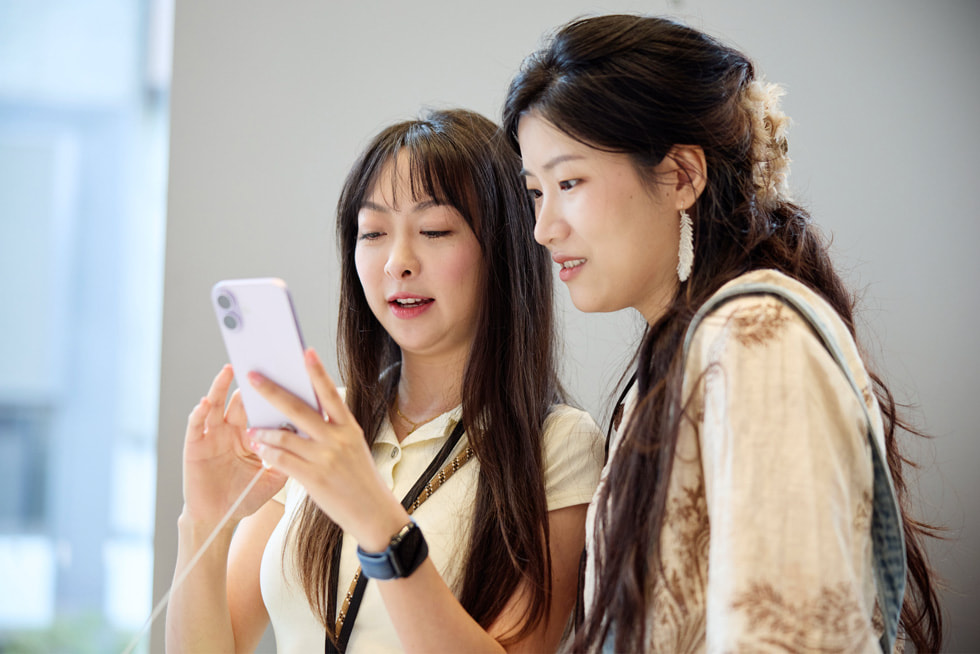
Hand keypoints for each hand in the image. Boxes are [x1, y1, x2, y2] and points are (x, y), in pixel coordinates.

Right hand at [181, 365, 286, 527]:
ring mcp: (213, 435)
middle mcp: (232, 429)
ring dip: (221, 386)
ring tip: (230, 370)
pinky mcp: (195, 445)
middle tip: (259, 360)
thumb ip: (289, 457)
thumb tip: (313, 438)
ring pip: (216, 404)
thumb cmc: (245, 497)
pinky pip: (196, 425)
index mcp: (252, 434)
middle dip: (250, 382)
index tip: (285, 374)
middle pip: (242, 400)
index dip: (273, 392)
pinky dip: (199, 412)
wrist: (219, 518)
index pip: (263, 407)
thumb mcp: (274, 477)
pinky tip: (205, 402)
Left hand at [247, 349, 408, 550]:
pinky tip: (261, 449)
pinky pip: (283, 461)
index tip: (304, 352)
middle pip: (299, 409)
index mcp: (349, 428)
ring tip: (252, 428)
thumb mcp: (353, 448)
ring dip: (265, 431)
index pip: (330, 394)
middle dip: (273, 391)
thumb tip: (302, 416)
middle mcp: (337, 439)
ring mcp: (325, 459)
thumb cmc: (361, 479)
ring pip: (285, 437)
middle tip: (254, 376)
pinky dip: (269, 453)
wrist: (374, 512)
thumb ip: (331, 431)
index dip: (317, 372)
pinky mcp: (313, 479)